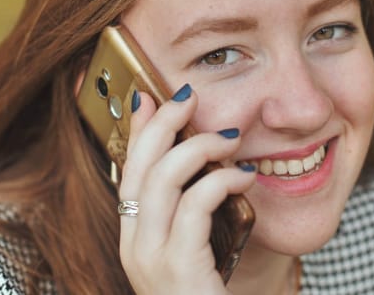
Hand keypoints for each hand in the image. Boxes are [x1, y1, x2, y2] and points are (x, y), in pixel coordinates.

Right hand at [118, 86, 254, 294]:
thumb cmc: (209, 294)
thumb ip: (191, 213)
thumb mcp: (195, 249)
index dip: (137, 132)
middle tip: (187, 98)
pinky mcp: (177, 267)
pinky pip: (194, 205)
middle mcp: (135, 245)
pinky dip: (220, 181)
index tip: (149, 97)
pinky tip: (244, 176)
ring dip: (198, 148)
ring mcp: (150, 258)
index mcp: (137, 237)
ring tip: (230, 138)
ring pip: (161, 180)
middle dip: (162, 124)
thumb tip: (203, 168)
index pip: (129, 173)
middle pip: (139, 168)